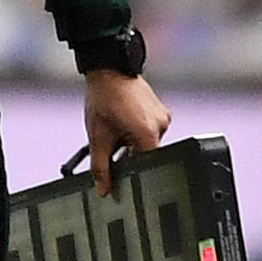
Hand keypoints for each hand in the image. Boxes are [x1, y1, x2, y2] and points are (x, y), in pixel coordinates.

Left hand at [84, 71, 170, 194]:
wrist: (108, 72)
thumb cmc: (104, 99)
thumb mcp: (98, 137)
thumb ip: (101, 167)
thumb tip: (104, 189)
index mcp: (148, 134)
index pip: (145, 166)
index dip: (131, 172)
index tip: (119, 175)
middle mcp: (161, 126)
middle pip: (146, 155)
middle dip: (128, 154)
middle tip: (112, 143)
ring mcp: (163, 118)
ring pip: (147, 143)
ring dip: (131, 142)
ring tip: (116, 127)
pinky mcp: (161, 111)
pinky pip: (150, 130)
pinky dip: (137, 132)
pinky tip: (124, 122)